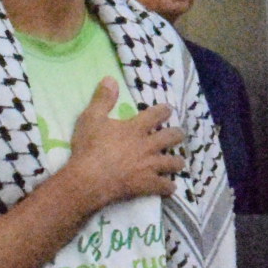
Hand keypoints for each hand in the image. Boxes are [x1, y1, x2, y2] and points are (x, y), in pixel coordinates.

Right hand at [60, 81, 181, 210]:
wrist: (89, 178)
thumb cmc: (89, 148)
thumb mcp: (91, 119)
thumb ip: (102, 99)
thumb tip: (111, 78)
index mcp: (136, 129)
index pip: (157, 114)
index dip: (164, 110)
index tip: (169, 109)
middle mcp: (148, 145)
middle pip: (172, 137)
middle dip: (177, 135)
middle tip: (179, 134)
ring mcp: (150, 166)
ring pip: (174, 162)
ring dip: (177, 162)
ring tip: (178, 162)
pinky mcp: (148, 184)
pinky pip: (165, 187)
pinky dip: (168, 188)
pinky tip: (170, 188)